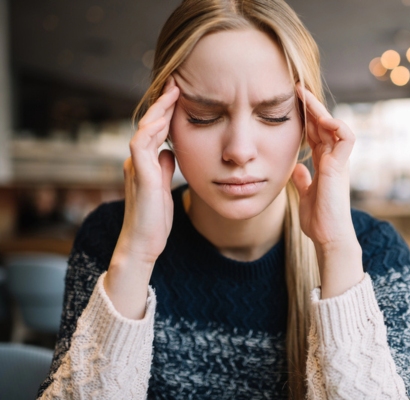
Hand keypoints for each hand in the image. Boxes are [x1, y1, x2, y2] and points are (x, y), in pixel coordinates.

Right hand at [105, 76, 178, 317]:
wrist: (143, 244)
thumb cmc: (155, 220)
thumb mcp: (164, 188)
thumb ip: (165, 169)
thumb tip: (169, 152)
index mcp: (145, 163)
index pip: (155, 131)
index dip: (166, 112)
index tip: (180, 95)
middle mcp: (138, 161)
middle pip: (149, 125)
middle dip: (162, 104)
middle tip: (176, 83)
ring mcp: (136, 168)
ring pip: (144, 130)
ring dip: (158, 111)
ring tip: (172, 93)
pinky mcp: (140, 177)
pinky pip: (141, 146)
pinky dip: (151, 131)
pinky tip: (163, 120)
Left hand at [291, 85, 363, 297]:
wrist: (329, 237)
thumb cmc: (320, 220)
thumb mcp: (306, 195)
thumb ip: (303, 180)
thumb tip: (296, 169)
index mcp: (324, 164)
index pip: (316, 134)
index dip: (306, 118)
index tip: (292, 102)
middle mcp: (333, 160)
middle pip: (323, 125)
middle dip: (311, 106)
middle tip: (297, 88)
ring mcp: (339, 162)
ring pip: (334, 127)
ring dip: (321, 110)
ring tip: (305, 96)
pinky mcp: (341, 167)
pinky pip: (347, 139)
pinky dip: (337, 126)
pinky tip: (322, 118)